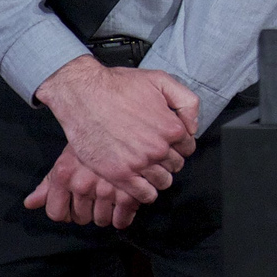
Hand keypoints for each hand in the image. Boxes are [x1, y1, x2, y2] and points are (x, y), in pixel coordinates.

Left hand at [25, 145, 143, 228]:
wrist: (126, 124)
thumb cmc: (93, 143)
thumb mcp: (67, 159)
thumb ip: (48, 184)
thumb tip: (29, 204)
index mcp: (64, 175)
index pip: (56, 214)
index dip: (65, 211)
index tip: (75, 204)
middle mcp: (82, 184)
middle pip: (80, 219)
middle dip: (88, 211)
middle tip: (96, 195)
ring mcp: (106, 190)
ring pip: (101, 221)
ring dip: (106, 213)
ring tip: (111, 196)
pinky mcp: (129, 194)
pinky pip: (121, 221)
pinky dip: (123, 216)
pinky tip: (124, 202)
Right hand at [34, 58, 198, 204]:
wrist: (83, 94)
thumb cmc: (118, 85)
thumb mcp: (161, 80)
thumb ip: (186, 102)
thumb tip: (192, 127)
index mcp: (171, 127)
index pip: (188, 147)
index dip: (178, 144)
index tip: (167, 141)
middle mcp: (158, 148)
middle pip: (176, 165)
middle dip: (168, 159)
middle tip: (153, 151)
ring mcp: (139, 163)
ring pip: (163, 182)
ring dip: (158, 176)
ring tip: (146, 166)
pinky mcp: (119, 174)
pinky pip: (145, 195)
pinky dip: (146, 192)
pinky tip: (139, 182)